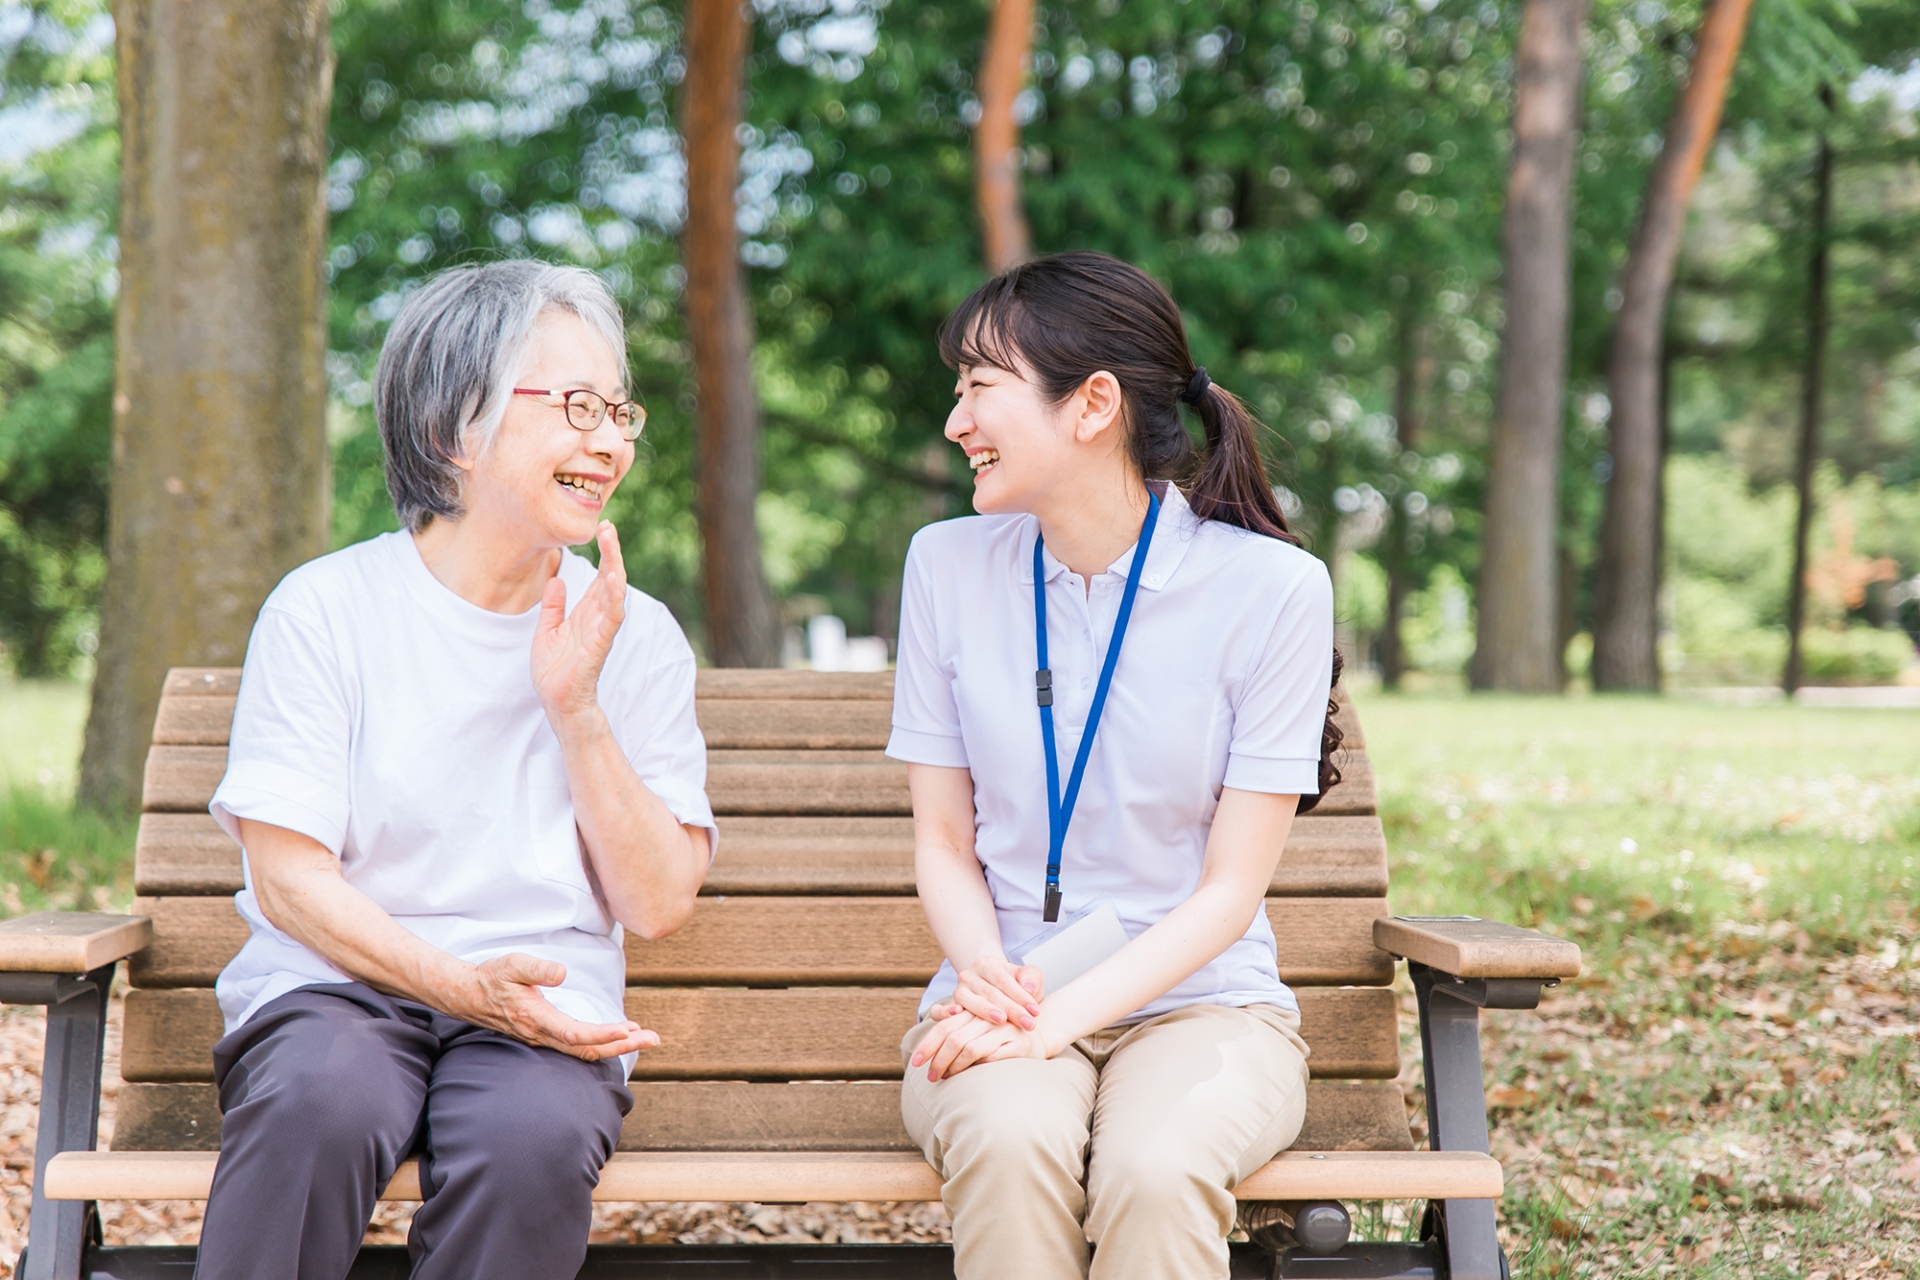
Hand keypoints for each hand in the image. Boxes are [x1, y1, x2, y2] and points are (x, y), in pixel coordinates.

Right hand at [457, 952, 657, 1061]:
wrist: (469, 996)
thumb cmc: (492, 978)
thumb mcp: (512, 964)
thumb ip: (537, 968)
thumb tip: (562, 973)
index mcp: (537, 1019)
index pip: (576, 1034)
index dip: (603, 1034)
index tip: (628, 1029)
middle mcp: (542, 1035)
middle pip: (588, 1049)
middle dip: (623, 1045)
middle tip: (654, 1038)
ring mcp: (544, 1039)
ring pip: (585, 1051)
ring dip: (617, 1046)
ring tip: (645, 1037)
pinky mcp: (546, 1036)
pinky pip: (578, 1047)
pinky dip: (602, 1044)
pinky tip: (619, 1036)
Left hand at [532, 522, 626, 724]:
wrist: (556, 702)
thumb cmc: (554, 672)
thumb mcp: (546, 631)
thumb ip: (553, 607)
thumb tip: (555, 581)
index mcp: (585, 614)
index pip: (599, 578)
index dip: (603, 554)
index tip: (603, 529)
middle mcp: (597, 619)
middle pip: (610, 579)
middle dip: (611, 553)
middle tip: (609, 527)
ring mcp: (601, 630)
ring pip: (614, 593)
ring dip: (614, 567)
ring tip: (612, 543)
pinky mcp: (599, 644)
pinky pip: (611, 617)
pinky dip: (613, 597)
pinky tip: (612, 578)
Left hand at [911, 1008, 1049, 1080]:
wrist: (1040, 1033)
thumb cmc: (1001, 1034)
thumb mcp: (978, 1027)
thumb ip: (956, 1031)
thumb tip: (927, 1053)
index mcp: (975, 1010)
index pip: (944, 1025)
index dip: (928, 1044)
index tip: (915, 1063)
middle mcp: (988, 1018)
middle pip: (953, 1037)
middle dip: (938, 1059)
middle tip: (930, 1077)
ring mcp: (1004, 1030)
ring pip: (970, 1048)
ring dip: (954, 1066)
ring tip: (945, 1078)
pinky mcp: (1018, 1044)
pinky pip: (991, 1057)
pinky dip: (976, 1067)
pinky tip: (968, 1076)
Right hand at [941, 956, 1043, 1029]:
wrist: (992, 989)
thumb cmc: (1014, 986)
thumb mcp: (1026, 976)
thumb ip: (1032, 978)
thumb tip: (1029, 988)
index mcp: (987, 964)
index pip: (1004, 980)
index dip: (1020, 996)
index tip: (1035, 1012)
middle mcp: (968, 975)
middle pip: (990, 992)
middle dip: (1011, 1010)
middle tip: (1028, 1024)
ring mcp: (957, 991)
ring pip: (969, 1001)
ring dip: (986, 1012)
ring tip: (1002, 1021)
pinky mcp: (949, 1005)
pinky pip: (938, 1009)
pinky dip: (945, 1012)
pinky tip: (957, 1014)